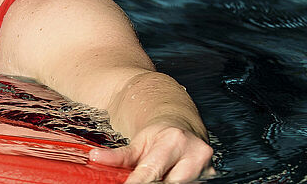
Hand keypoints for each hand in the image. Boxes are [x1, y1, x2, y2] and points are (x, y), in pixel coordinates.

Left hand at [90, 121, 214, 182]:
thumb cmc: (157, 137)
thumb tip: (94, 157)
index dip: (137, 183)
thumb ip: (118, 155)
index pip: (152, 171)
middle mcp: (196, 154)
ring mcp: (207, 168)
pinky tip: (163, 180)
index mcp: (174, 141)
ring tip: (148, 180)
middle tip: (135, 183)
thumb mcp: (138, 143)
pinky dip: (172, 183)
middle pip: (171, 183)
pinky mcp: (211, 177)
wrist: (182, 128)